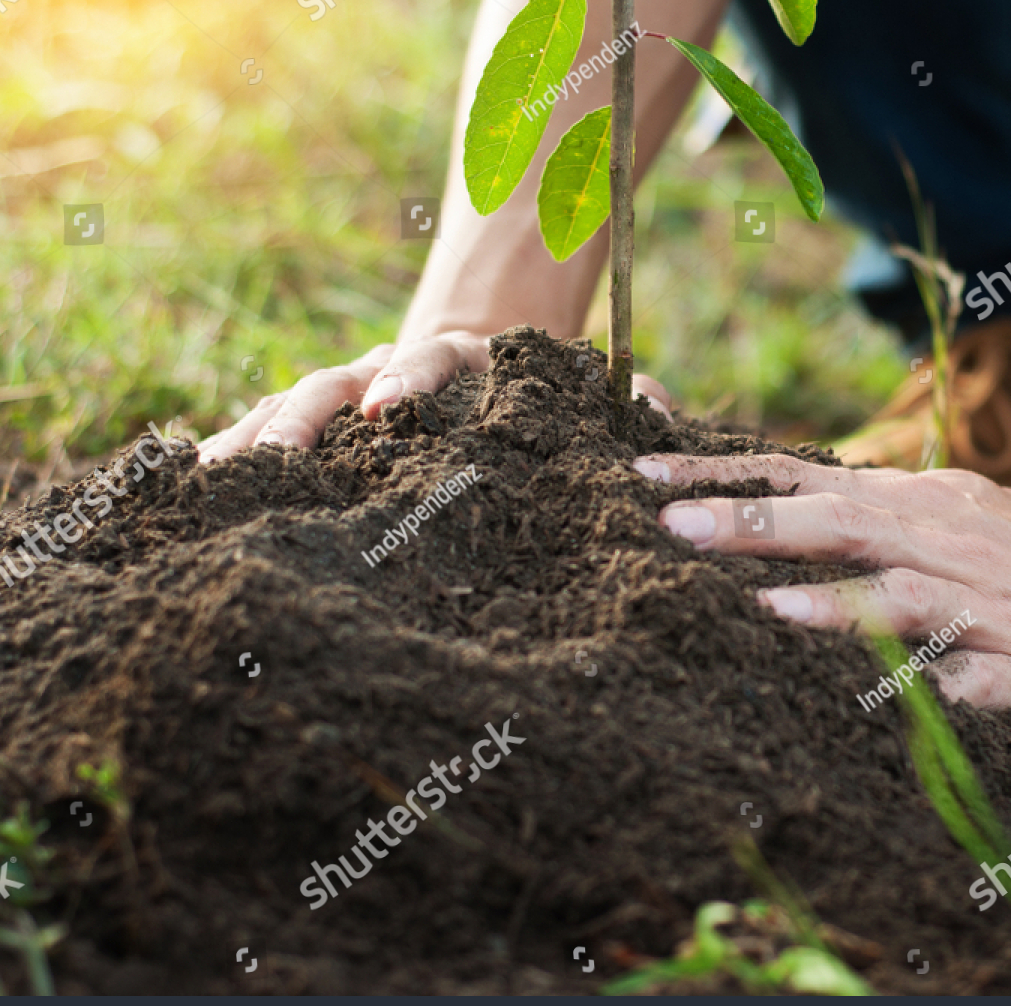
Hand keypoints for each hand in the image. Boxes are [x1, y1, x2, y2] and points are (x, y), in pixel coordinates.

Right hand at [198, 332, 673, 461]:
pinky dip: (231, 455)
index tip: (391, 409)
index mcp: (456, 363)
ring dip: (251, 445)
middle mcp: (388, 373)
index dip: (409, 382)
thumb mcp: (583, 386)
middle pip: (335, 387)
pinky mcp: (320, 423)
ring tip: (210, 486)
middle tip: (274, 461)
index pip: (428, 364)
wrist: (482, 345)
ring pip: (287, 410)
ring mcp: (346, 395)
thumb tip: (662, 419)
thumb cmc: (539, 385)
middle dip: (303, 422)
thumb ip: (623, 398)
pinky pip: (266, 432)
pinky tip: (189, 496)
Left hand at [631, 453, 1010, 729]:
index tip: (647, 476)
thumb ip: (844, 500)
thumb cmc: (1004, 542)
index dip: (726, 476)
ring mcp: (988, 608)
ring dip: (842, 608)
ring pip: (909, 601)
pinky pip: (986, 685)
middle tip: (677, 529)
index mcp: (909, 506)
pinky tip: (918, 707)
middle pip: (844, 527)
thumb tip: (747, 484)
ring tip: (772, 613)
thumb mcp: (927, 503)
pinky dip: (952, 691)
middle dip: (759, 527)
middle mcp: (941, 545)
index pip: (803, 479)